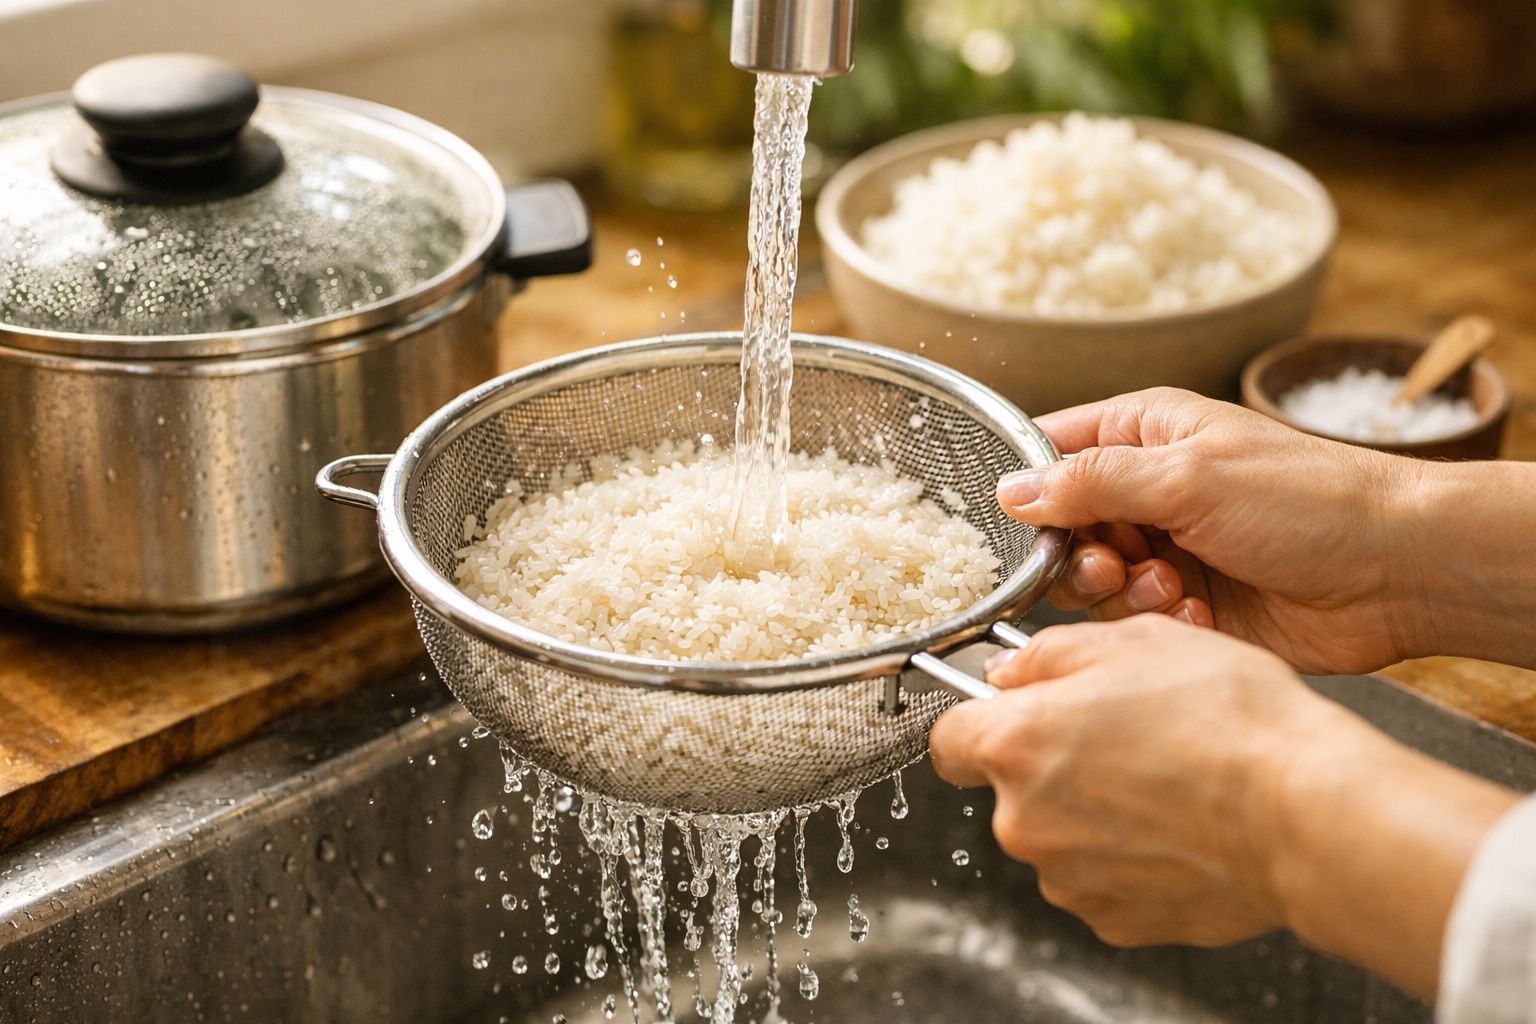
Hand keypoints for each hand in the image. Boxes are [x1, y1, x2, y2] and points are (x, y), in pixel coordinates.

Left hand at [929, 615, 1517, 997]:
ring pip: (1058, 836)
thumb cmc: (1230, 720)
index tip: (1004, 716)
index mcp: (1017, 743)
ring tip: (1165, 781)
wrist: (1305, 811)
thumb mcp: (1134, 640)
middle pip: (1010, 790)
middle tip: (1122, 737)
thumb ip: (1049, 654)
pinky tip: (1181, 827)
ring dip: (1092, 813)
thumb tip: (1012, 672)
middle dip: (1051, 765)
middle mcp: (1026, 819)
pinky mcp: (1116, 920)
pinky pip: (1103, 880)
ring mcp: (1068, 878)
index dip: (977, 721)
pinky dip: (1130, 858)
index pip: (948, 740)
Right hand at [999, 388, 1422, 673]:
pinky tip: (1202, 615)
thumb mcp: (1189, 476)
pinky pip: (1133, 623)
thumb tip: (1010, 491)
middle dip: (1077, 557)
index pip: (1049, 450)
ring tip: (1173, 587)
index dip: (1025, 487)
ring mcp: (1164, 549)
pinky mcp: (1184, 605)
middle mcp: (1146, 491)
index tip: (1021, 526)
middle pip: (1058, 529)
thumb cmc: (1309, 501)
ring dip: (1122, 594)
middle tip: (1113, 568)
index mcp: (1144, 435)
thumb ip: (1091, 483)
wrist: (1396, 572)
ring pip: (1089, 584)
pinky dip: (1159, 624)